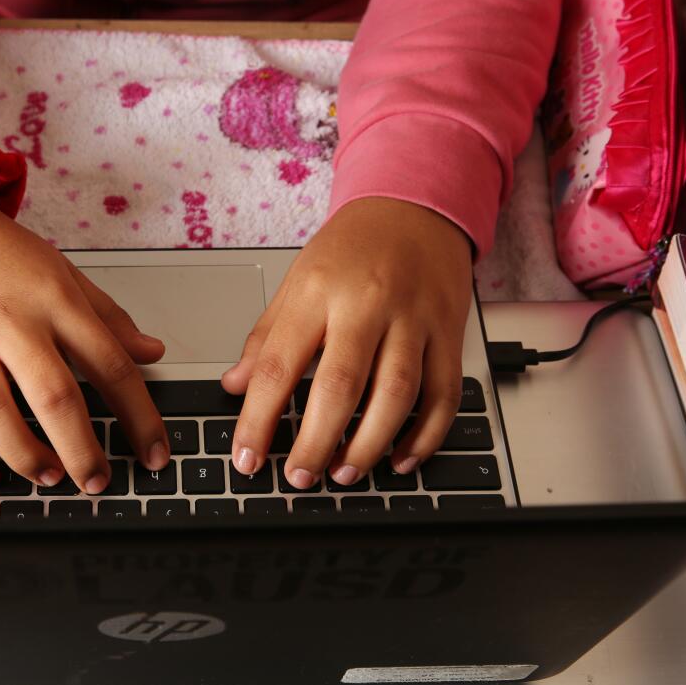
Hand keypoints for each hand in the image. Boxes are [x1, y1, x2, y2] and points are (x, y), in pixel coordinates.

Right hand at [0, 177, 168, 492]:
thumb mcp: (62, 272)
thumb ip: (108, 317)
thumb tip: (152, 352)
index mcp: (56, 301)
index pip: (111, 364)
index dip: (141, 417)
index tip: (155, 454)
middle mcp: (11, 321)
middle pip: (55, 395)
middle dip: (82, 450)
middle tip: (97, 482)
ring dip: (23, 455)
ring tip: (48, 477)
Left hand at [222, 197, 472, 488]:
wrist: (415, 206)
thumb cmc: (352, 247)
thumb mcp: (297, 280)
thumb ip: (267, 337)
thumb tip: (236, 386)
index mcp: (318, 291)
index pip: (280, 365)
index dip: (259, 419)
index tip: (247, 458)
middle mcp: (367, 304)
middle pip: (340, 385)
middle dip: (316, 442)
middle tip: (299, 478)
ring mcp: (414, 319)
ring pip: (397, 394)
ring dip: (370, 445)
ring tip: (344, 473)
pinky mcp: (449, 333)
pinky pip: (444, 394)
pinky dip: (425, 435)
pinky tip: (402, 459)